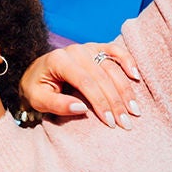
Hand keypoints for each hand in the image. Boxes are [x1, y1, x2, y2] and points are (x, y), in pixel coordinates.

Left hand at [18, 40, 141, 128]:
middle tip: (126, 123)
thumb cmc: (37, 89)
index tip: (110, 122)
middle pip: (102, 76)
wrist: (35, 74)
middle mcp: (74, 51)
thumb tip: (81, 108)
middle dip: (116, 101)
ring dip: (125, 89)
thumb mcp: (38, 100)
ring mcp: (86, 48)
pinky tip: (136, 77)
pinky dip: (127, 60)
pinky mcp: (95, 48)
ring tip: (134, 110)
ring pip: (112, 67)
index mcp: (58, 60)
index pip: (85, 82)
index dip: (100, 102)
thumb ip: (57, 104)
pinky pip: (114, 50)